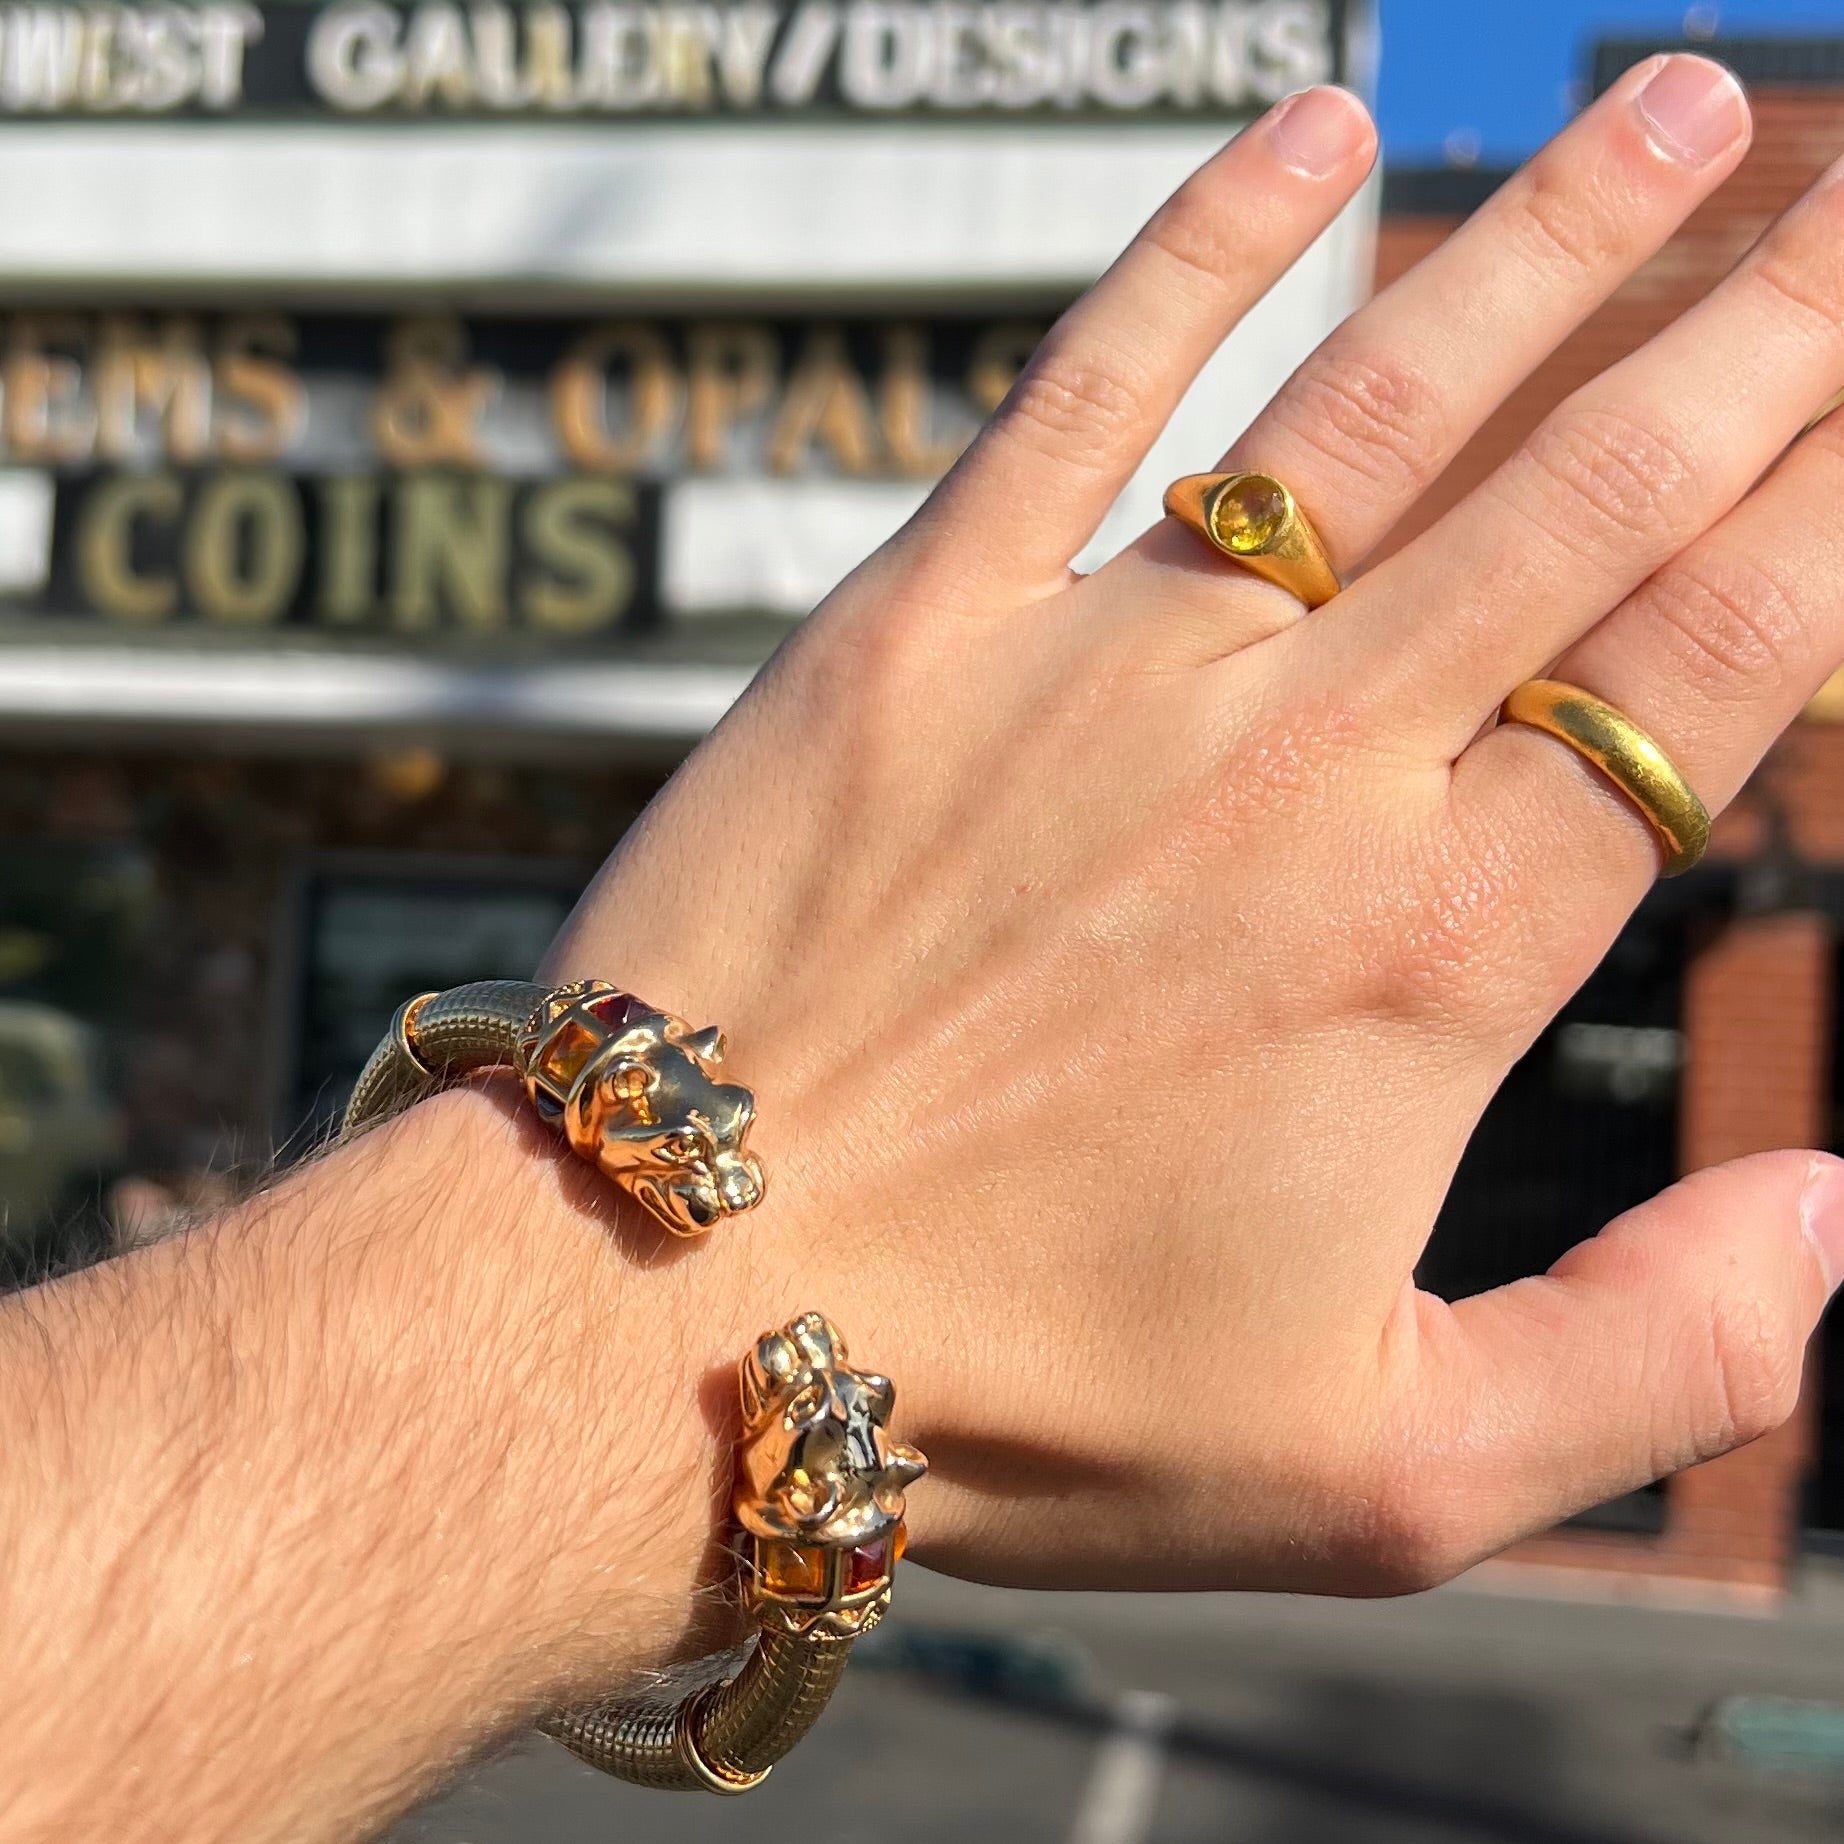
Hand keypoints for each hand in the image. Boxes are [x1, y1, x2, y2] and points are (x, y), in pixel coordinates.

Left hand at [542, 59, 1843, 1596]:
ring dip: (1545, 243)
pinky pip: (1086, 391)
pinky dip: (1201, 250)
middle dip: (1755, 333)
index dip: (1830, 509)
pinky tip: (1309, 128)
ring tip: (1679, 109)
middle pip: (1588, 496)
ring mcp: (1098, 679)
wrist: (670, 1315)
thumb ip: (1648, 1360)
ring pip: (1378, 407)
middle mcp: (1292, 774)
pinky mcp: (915, 633)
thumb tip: (1837, 1225)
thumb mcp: (1381, 1476)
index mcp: (1428, 955)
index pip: (1704, 674)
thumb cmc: (1009, 1406)